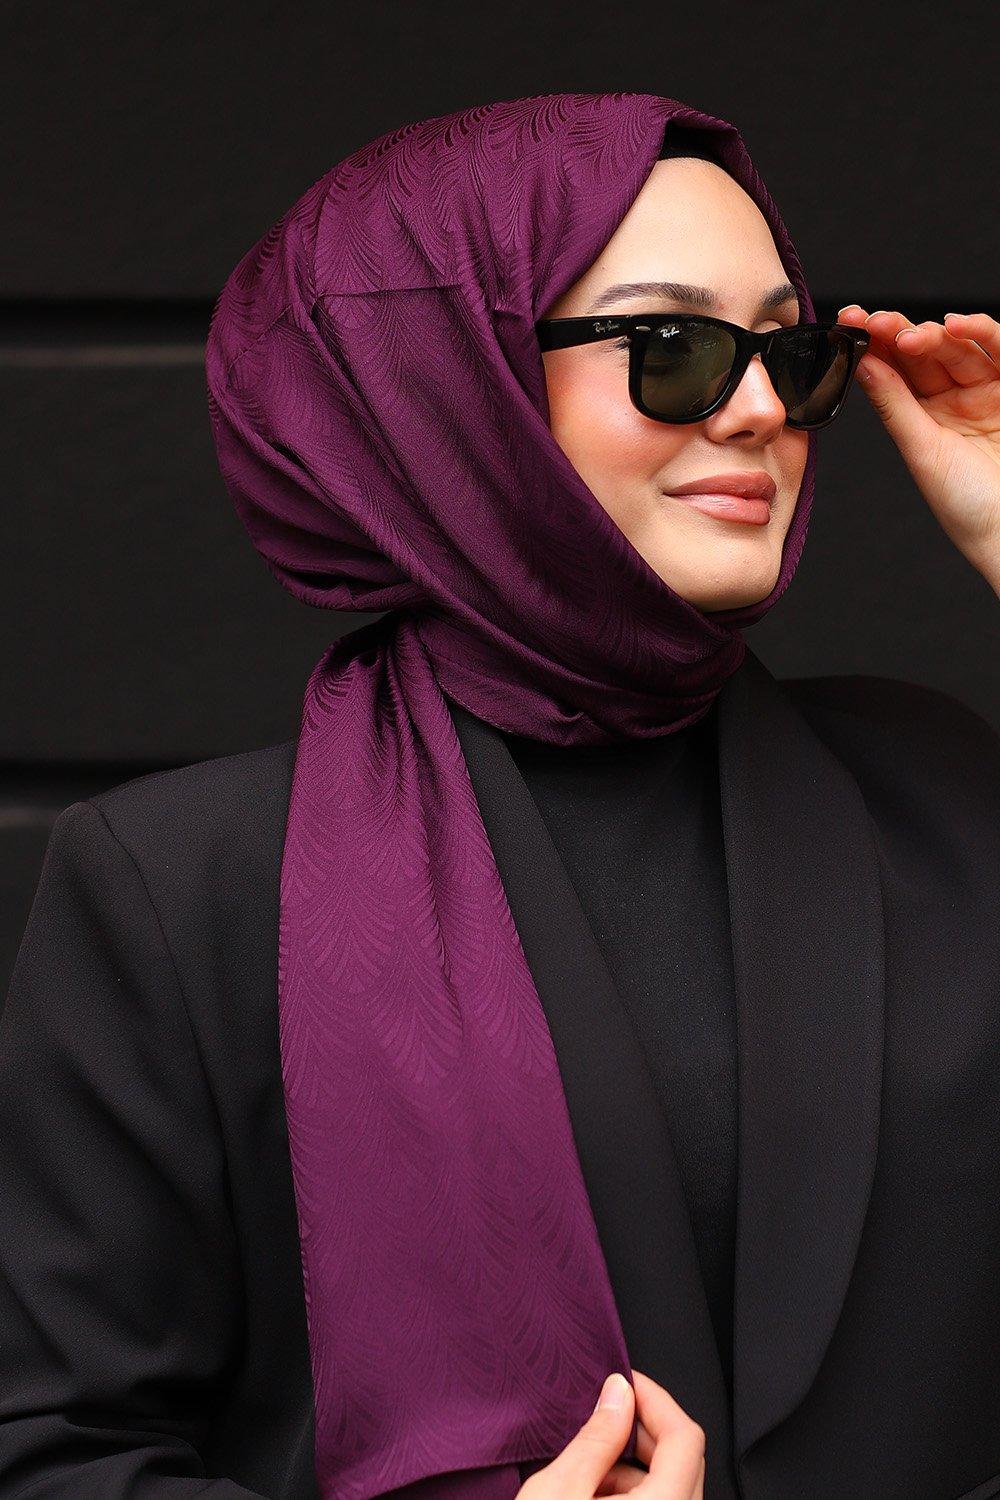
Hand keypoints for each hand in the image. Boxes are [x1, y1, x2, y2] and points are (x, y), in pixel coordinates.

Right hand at [516, 1368, 704, 1497]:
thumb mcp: (558, 1489)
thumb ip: (595, 1437)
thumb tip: (617, 1393)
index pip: (685, 1438)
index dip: (656, 1400)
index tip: (627, 1383)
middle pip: (684, 1461)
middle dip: (644, 1431)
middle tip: (607, 1413)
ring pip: (673, 1487)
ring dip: (635, 1466)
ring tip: (589, 1465)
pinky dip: (634, 1495)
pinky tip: (593, 1493)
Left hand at [837, 305, 999, 594]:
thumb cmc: (967, 504)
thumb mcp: (922, 451)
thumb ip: (895, 405)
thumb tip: (861, 363)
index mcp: (923, 417)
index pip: (895, 370)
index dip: (872, 344)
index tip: (849, 324)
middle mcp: (954, 399)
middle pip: (924, 351)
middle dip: (897, 332)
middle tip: (874, 324)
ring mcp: (986, 390)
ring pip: (958, 345)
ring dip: (933, 332)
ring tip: (908, 335)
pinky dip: (981, 331)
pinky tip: (954, 325)